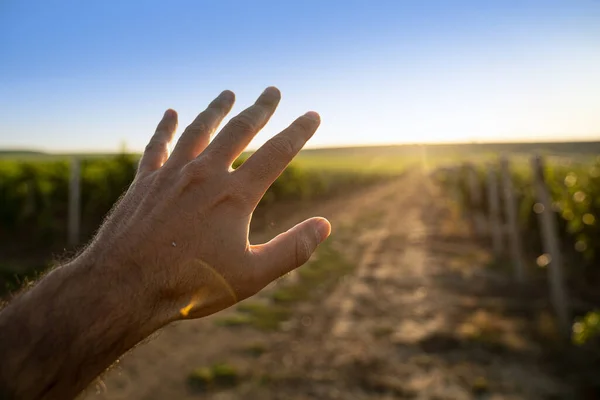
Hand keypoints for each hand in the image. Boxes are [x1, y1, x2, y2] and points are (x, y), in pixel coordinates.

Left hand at [81, 87, 330, 325]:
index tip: (312, 114)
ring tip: (228, 93)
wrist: (125, 286)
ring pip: (199, 130)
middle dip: (260, 109)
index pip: (277, 153)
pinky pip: (157, 145)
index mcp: (235, 195)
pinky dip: (164, 127)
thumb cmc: (191, 285)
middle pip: (239, 130)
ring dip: (216, 109)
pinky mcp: (144, 182)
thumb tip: (324, 226)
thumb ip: (292, 249)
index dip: (298, 131)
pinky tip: (170, 113)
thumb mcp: (252, 275)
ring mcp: (172, 175)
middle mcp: (205, 175)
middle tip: (273, 91)